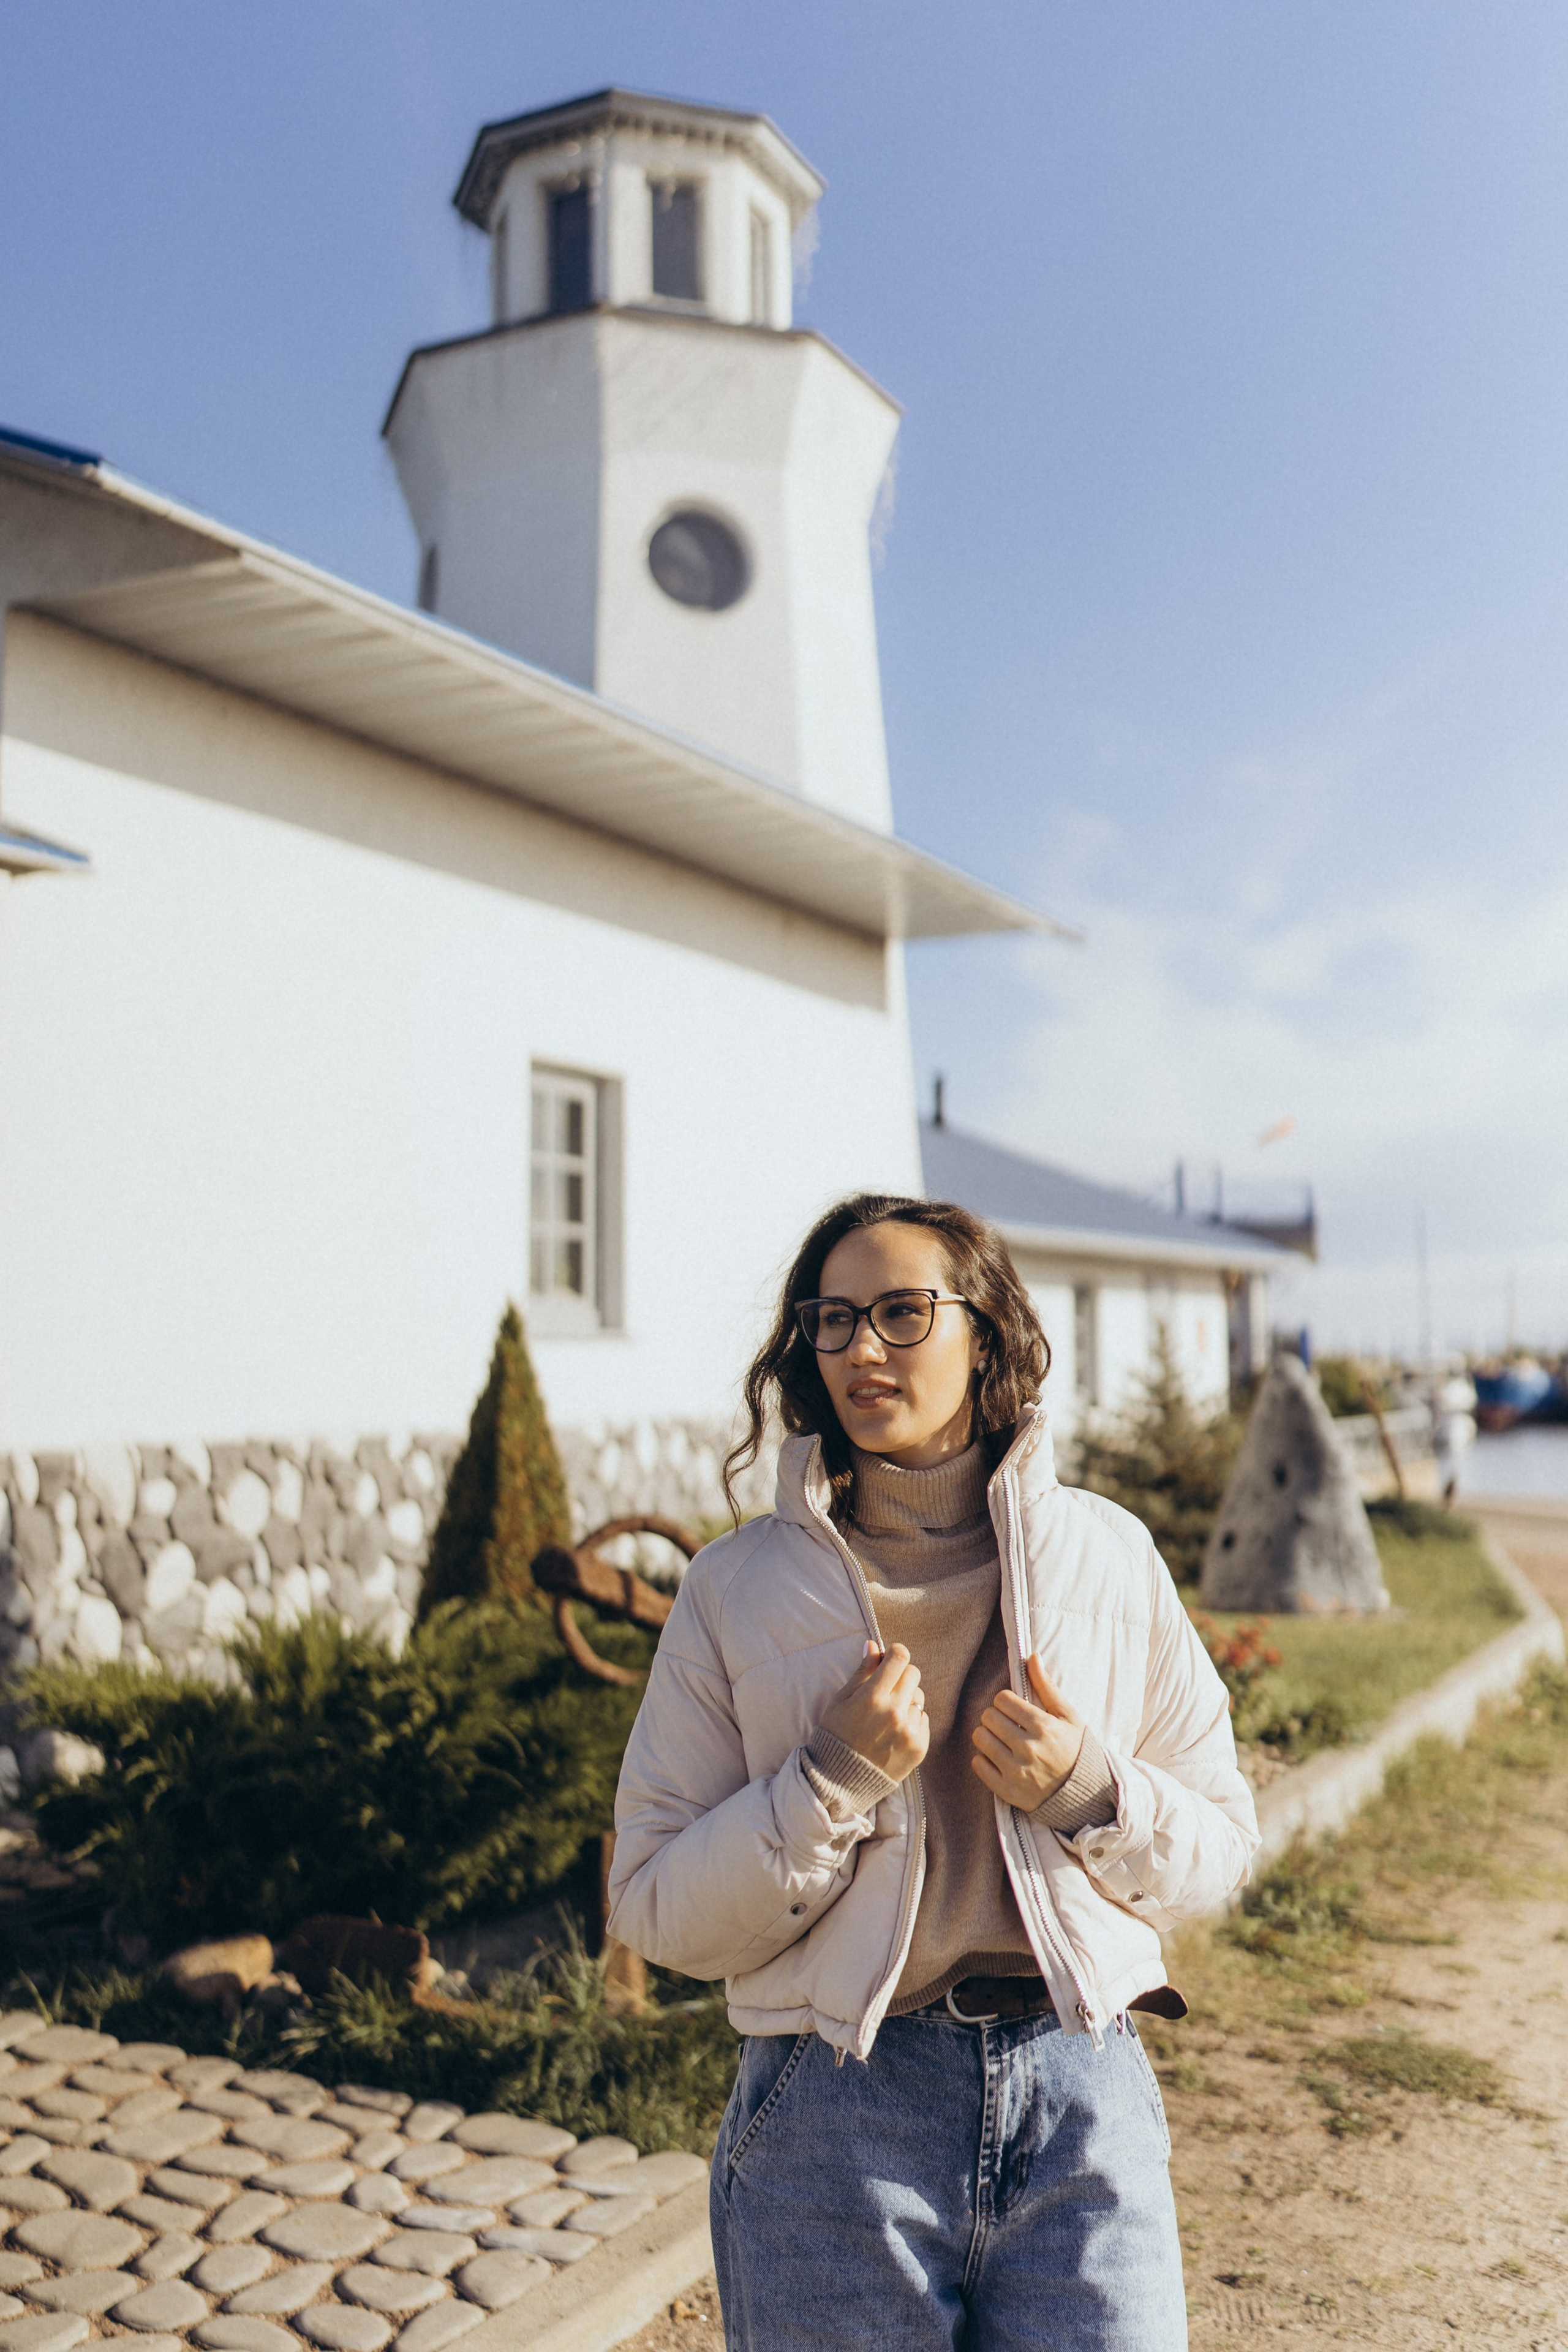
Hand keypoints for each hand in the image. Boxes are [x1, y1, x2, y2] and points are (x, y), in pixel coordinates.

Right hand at [817, 1642, 928, 1783]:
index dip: (894, 1654)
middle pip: (913, 1673)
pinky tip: (894, 1731)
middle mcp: (894, 1713)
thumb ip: (862, 1671)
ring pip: (919, 1697)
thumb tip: (874, 1645)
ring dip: (907, 1699)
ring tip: (888, 1714)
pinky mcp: (919, 1748)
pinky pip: (923, 1719)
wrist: (840, 1780)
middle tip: (886, 1688)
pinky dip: (911, 1721)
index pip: (900, 1657)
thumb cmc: (836, 1734)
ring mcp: (909, 1731)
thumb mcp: (841, 1700)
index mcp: (872, 1697)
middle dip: (901, 1675)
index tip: (889, 1659)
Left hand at [971, 1654, 1084, 1809]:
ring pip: (980, 1739)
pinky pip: (978, 1765)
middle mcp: (1029, 1749)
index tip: (1013, 1709)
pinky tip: (998, 1759)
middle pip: (988, 1717)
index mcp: (1044, 1727)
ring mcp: (1017, 1772)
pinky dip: (984, 1760)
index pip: (1002, 1699)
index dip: (1005, 1701)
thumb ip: (1047, 1686)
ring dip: (987, 1736)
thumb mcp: (1069, 1716)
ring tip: (1001, 1741)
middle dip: (995, 1717)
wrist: (1085, 1795)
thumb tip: (1032, 1657)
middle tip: (1007, 1725)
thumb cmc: (1076, 1750)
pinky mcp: (1007, 1791)